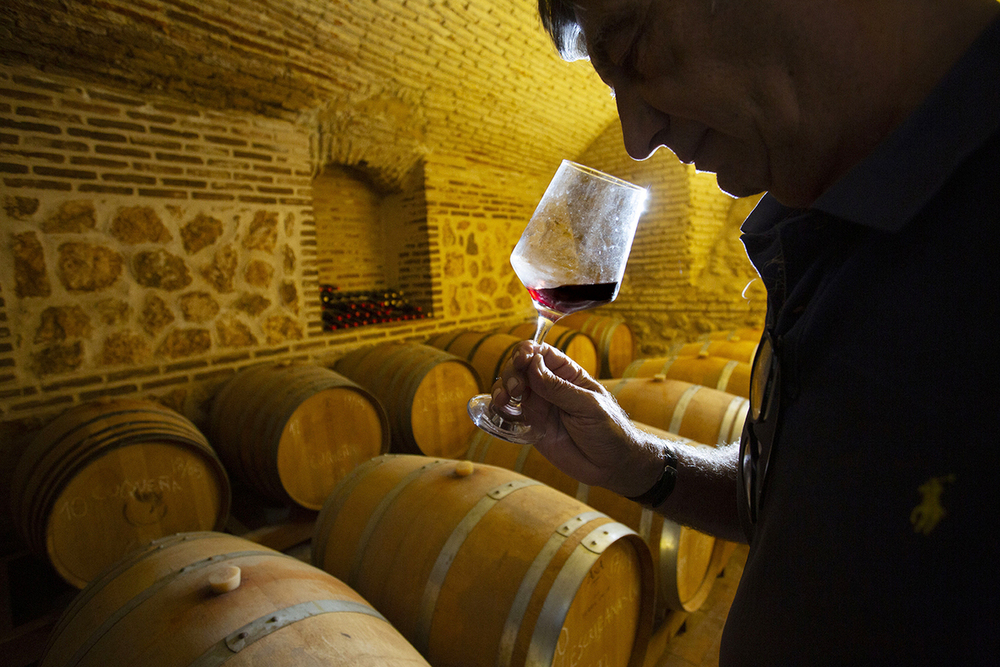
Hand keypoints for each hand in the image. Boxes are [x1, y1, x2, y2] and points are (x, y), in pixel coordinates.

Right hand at [491, 341, 662, 496]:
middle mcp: (549, 386)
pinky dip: (499, 410)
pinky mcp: (531, 427)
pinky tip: (499, 412)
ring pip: (510, 389)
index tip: (522, 359)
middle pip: (520, 368)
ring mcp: (539, 406)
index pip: (541, 353)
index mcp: (567, 374)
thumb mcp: (588, 406)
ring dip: (501, 389)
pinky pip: (509, 414)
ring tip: (503, 400)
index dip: (527, 351)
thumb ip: (559, 388)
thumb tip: (533, 364)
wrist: (612, 466)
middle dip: (512, 373)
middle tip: (516, 389)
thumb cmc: (610, 430)